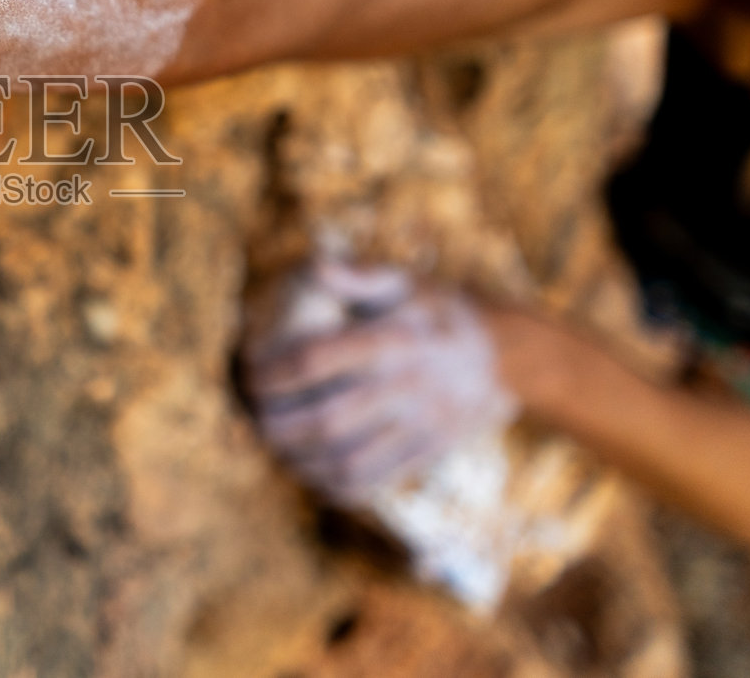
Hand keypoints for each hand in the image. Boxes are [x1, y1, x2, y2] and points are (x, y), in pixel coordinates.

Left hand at [242, 262, 517, 504]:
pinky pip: (372, 481)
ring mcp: (420, 426)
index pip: (316, 359)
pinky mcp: (426, 453)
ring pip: (346, 459)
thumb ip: (356, 276)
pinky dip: (330, 484)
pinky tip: (307, 469)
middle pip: (327, 419)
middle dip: (278, 423)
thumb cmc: (432, 311)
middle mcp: (408, 387)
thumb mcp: (402, 282)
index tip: (249, 372)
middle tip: (252, 415)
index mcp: (394, 339)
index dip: (272, 371)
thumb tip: (312, 266)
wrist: (500, 354)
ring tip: (273, 443)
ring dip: (298, 459)